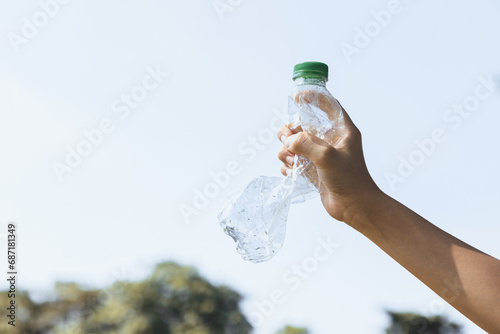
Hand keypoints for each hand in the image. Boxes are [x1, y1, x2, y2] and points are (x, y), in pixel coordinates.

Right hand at [277, 102, 380, 223]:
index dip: (313, 98)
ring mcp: (320, 156)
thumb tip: (288, 141)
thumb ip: (305, 143)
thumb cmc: (350, 180)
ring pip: (293, 144)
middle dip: (290, 132)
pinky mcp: (312, 170)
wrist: (355, 208)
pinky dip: (288, 165)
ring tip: (292, 161)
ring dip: (286, 151)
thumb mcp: (327, 156)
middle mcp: (330, 141)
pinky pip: (292, 161)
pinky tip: (292, 172)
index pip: (327, 106)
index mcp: (342, 131)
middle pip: (302, 126)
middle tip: (287, 142)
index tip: (297, 97)